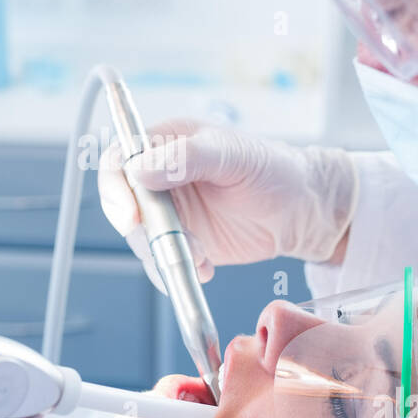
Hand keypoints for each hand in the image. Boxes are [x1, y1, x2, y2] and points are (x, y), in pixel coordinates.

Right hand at [97, 120, 358, 288]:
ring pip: (142, 239)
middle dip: (143, 232)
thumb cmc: (274, 169)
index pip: (120, 160)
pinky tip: (205, 270)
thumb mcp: (233, 155)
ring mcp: (171, 213)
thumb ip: (187, 157)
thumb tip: (140, 170)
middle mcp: (161, 178)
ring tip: (202, 258)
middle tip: (175, 245)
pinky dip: (177, 272)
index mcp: (167, 144)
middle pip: (124, 205)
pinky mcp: (183, 242)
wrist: (303, 211)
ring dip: (165, 254)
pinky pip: (163, 262)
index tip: (131, 215)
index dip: (115, 186)